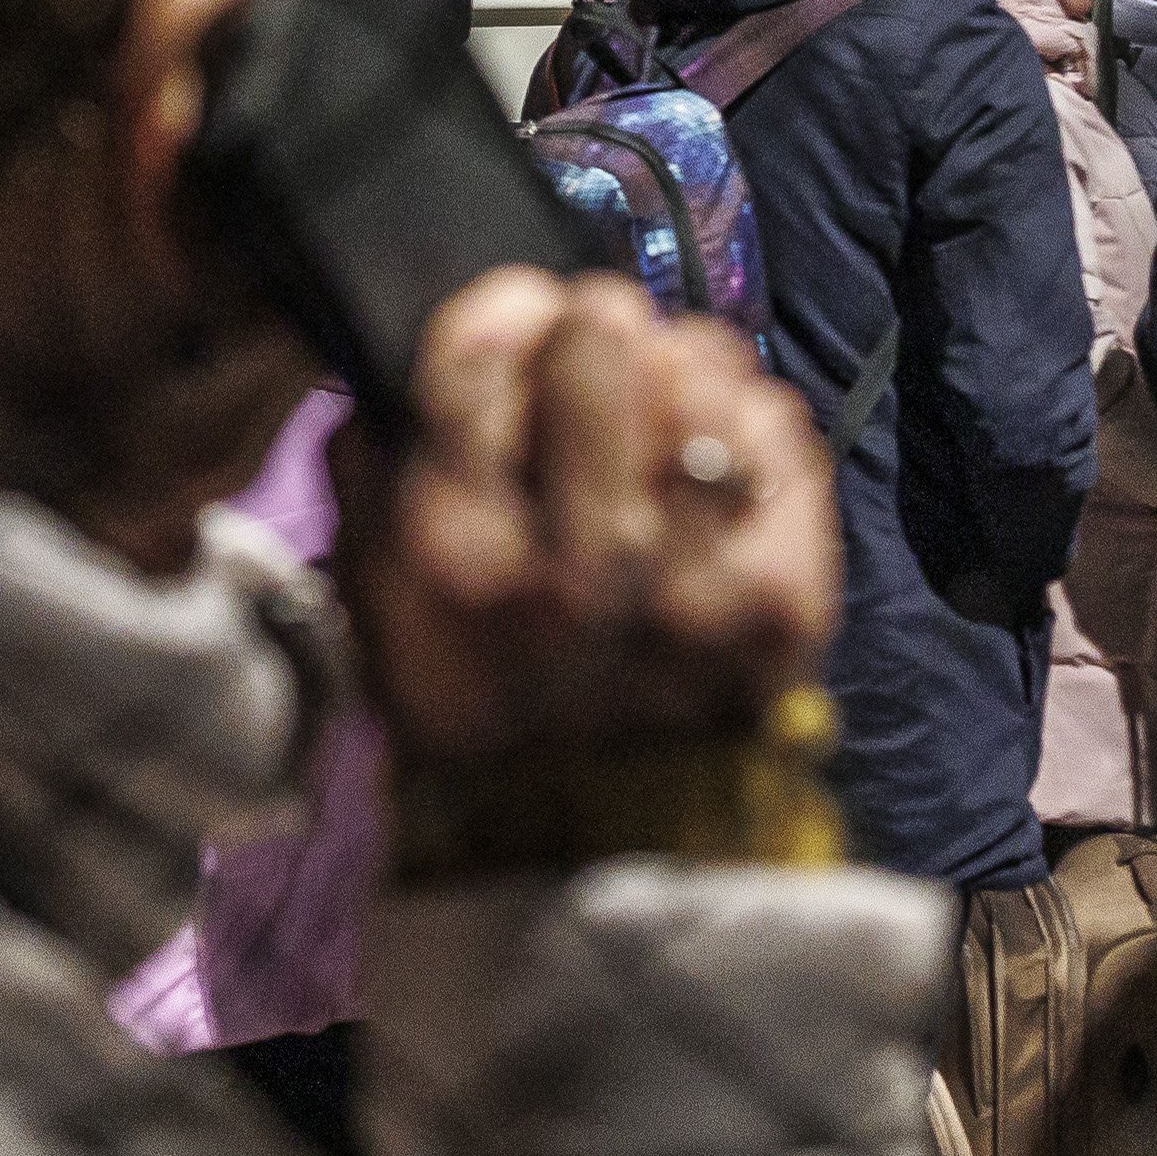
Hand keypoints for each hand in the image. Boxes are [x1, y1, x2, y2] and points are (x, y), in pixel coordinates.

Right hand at [332, 270, 835, 765]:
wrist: (585, 844)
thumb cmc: (471, 698)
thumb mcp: (374, 592)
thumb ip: (375, 463)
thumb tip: (408, 345)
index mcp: (459, 556)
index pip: (481, 348)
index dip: (501, 311)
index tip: (514, 325)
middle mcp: (577, 567)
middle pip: (602, 340)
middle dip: (594, 329)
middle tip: (595, 357)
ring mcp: (691, 588)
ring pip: (703, 372)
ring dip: (678, 369)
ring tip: (662, 408)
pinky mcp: (782, 605)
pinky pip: (780, 437)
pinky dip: (751, 424)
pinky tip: (717, 459)